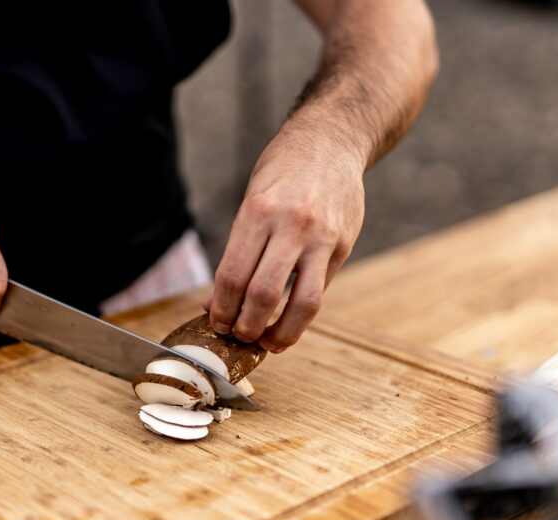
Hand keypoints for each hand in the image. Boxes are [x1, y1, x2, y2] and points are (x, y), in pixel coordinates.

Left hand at [204, 111, 365, 352]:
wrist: (332, 140)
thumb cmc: (283, 172)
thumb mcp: (251, 201)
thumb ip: (237, 254)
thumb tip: (214, 303)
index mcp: (258, 212)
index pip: (232, 275)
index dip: (222, 309)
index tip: (217, 323)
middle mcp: (291, 225)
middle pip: (263, 294)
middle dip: (246, 326)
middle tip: (238, 336)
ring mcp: (322, 237)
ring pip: (302, 303)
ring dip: (280, 332)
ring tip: (267, 342)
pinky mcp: (343, 245)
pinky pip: (320, 290)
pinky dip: (301, 314)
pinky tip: (289, 322)